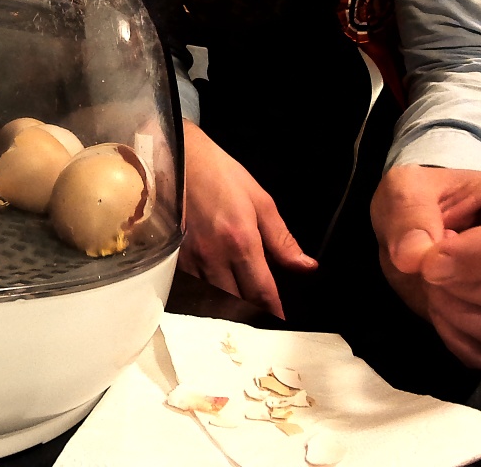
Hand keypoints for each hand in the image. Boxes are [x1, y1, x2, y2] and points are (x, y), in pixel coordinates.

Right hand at [179, 121, 317, 317]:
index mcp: (242, 240)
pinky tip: (214, 292)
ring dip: (228, 307)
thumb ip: (282, 238)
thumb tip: (306, 267)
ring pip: (212, 298)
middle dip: (252, 313)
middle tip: (264, 318)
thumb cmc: (221, 174)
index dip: (274, 311)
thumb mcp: (260, 200)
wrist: (178, 157)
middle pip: (237, 301)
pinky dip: (206, 294)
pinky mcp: (174, 255)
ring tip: (241, 310)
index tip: (282, 322)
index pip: (262, 290)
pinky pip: (192, 285)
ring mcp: (190, 257)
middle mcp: (215, 255)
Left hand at [372, 164, 480, 368]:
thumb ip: (408, 213)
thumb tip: (413, 257)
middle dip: (461, 285)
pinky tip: (436, 310)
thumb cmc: (419, 201)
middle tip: (425, 267)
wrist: (411, 232)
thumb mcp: (403, 188)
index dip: (478, 254)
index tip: (432, 261)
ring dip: (456, 312)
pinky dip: (456, 337)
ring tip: (430, 285)